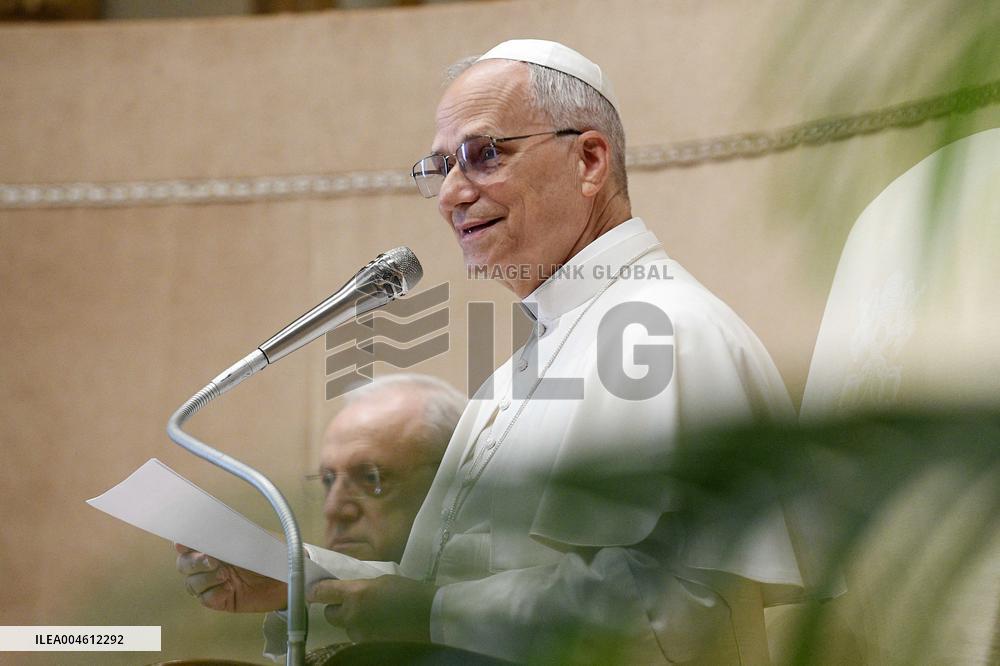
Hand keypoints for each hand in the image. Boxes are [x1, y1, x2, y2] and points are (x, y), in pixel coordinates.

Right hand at [175, 543, 286, 612]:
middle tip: (212, 560)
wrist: (293, 576)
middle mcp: (213, 563)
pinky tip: (228, 589)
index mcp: (217, 544)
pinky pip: (207, 599)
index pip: (190, 543)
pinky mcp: (224, 600)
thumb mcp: (258, 539)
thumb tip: (216, 529)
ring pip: (192, 583)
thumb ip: (236, 535)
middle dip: (193, 562)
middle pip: (185, 565)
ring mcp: (216, 582)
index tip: (184, 543)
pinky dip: (213, 594)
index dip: (183, 543)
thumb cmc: (275, 552)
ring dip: (205, 578)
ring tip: (226, 575)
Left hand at [308, 575, 436, 642]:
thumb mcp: (382, 581)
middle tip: (353, 603)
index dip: (315, 591)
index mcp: (356, 594)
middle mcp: (352, 616)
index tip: (312, 590)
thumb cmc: (409, 592)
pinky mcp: (366, 646)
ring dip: (353, 620)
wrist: (431, 616)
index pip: (323, 592)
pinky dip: (365, 631)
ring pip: (345, 626)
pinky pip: (358, 636)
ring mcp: (359, 634)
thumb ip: (360, 587)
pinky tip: (381, 627)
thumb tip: (346, 591)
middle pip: (329, 614)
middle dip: (337, 608)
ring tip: (373, 615)